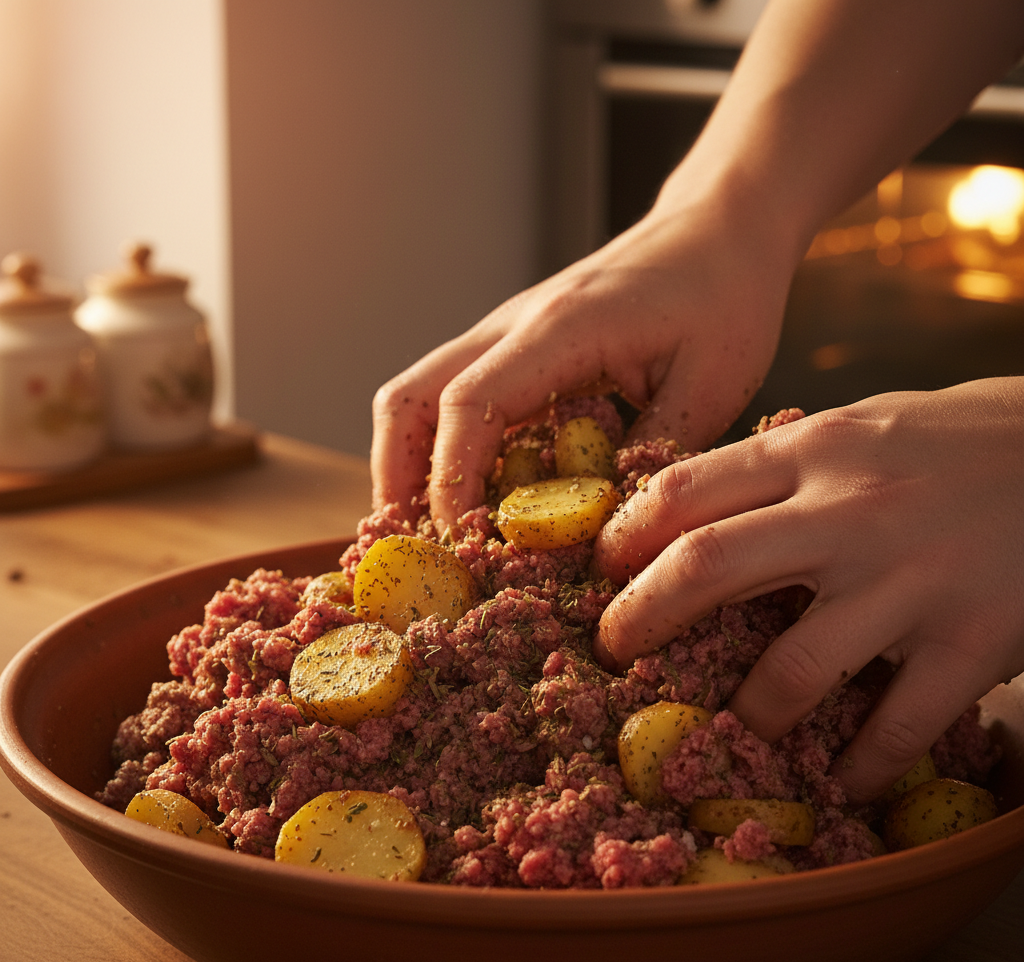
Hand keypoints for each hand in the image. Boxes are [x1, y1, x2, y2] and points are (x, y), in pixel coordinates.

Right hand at [370, 197, 794, 531]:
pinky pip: (454, 399)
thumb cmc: (723, 296)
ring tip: (435, 533)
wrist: (716, 229)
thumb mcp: (711, 385)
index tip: (463, 541)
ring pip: (417, 398)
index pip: (467, 405)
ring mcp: (505, 335)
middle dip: (396, 480)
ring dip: (411, 467)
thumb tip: (600, 528)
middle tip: (416, 548)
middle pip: (408, 399)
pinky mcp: (514, 350)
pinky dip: (446, 451)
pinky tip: (477, 497)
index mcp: (561, 329)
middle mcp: (512, 326)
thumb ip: (652, 457)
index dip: (451, 480)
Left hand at [592, 378, 1023, 802]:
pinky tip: (838, 778)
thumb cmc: (963, 438)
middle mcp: (850, 511)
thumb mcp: (863, 425)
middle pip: (706, 567)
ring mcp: (910, 579)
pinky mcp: (974, 640)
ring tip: (730, 728)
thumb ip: (785, 466)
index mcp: (815, 450)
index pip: (684, 491)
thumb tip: (696, 508)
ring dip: (747, 712)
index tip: (602, 569)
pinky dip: (858, 764)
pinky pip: (896, 725)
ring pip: (793, 668)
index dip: (624, 535)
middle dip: (640, 618)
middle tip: (614, 651)